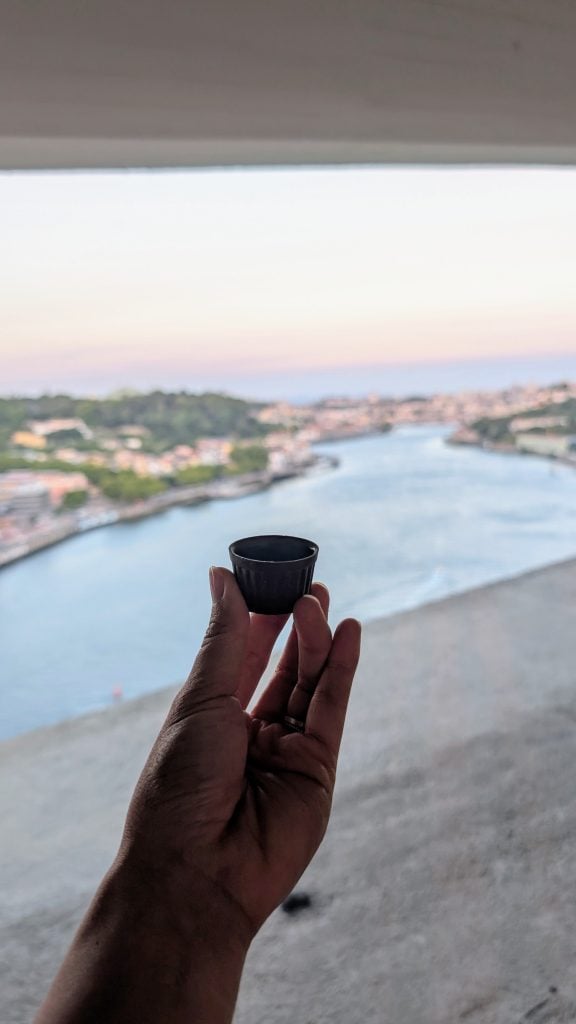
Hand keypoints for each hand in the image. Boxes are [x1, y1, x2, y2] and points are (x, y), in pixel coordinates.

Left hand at [121, 567, 360, 939]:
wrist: (195, 870)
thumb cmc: (180, 784)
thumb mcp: (201, 699)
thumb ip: (224, 637)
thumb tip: (221, 575)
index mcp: (213, 717)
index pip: (243, 655)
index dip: (259, 617)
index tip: (271, 578)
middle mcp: (252, 732)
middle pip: (283, 667)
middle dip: (296, 626)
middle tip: (308, 585)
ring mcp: (287, 751)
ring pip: (311, 684)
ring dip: (318, 641)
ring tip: (320, 600)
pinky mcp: (318, 769)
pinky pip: (332, 709)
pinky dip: (342, 670)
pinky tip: (348, 633)